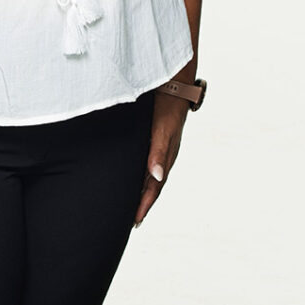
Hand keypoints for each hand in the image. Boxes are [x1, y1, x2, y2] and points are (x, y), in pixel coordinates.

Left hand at [133, 91, 189, 227]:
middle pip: (153, 184)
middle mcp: (164, 154)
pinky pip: (147, 160)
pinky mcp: (154, 135)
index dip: (144, 204)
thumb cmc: (168, 106)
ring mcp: (160, 145)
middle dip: (143, 202)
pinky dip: (140, 171)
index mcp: (166, 156)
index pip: (154, 187)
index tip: (134, 221)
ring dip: (141, 188)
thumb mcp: (163, 129)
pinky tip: (132, 171)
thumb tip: (156, 177)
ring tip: (131, 201)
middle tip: (131, 220)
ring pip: (150, 173)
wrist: (173, 83)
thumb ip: (159, 152)